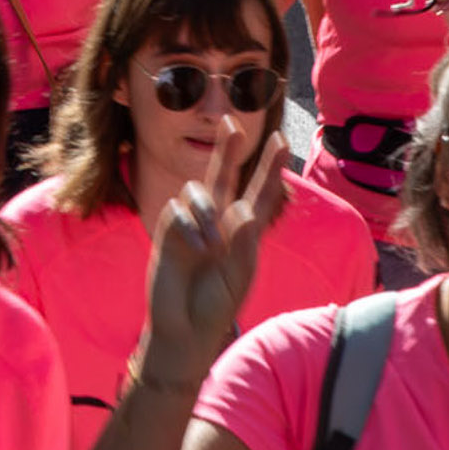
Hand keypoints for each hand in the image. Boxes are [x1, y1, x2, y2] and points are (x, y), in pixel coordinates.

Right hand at [133, 120, 289, 393]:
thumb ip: (245, 242)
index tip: (280, 140)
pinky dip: (189, 225)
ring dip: (206, 210)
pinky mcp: (168, 232)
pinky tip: (196, 248)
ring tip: (211, 244)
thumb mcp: (240, 275)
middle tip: (231, 120)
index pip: (259, 193)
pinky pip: (177, 209)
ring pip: (197, 189)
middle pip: (223, 175)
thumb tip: (244, 208)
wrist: (185, 329)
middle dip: (227, 148)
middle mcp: (218, 222)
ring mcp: (192, 225)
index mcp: (242, 231)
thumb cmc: (217, 305)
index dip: (269, 168)